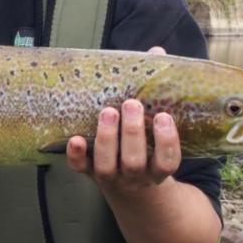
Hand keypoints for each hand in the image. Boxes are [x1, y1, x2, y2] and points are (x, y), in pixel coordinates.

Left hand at [65, 46, 180, 190]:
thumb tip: (156, 53)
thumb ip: (157, 92)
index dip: (166, 141)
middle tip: (130, 104)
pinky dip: (76, 155)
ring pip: (107, 166)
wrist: (131, 188)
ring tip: (107, 111)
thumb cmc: (147, 146)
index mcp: (158, 167)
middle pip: (134, 162)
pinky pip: (80, 168)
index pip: (167, 161)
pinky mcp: (89, 174)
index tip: (163, 117)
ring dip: (106, 139)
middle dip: (132, 133)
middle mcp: (136, 176)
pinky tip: (75, 138)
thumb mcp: (157, 127)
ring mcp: (112, 177)